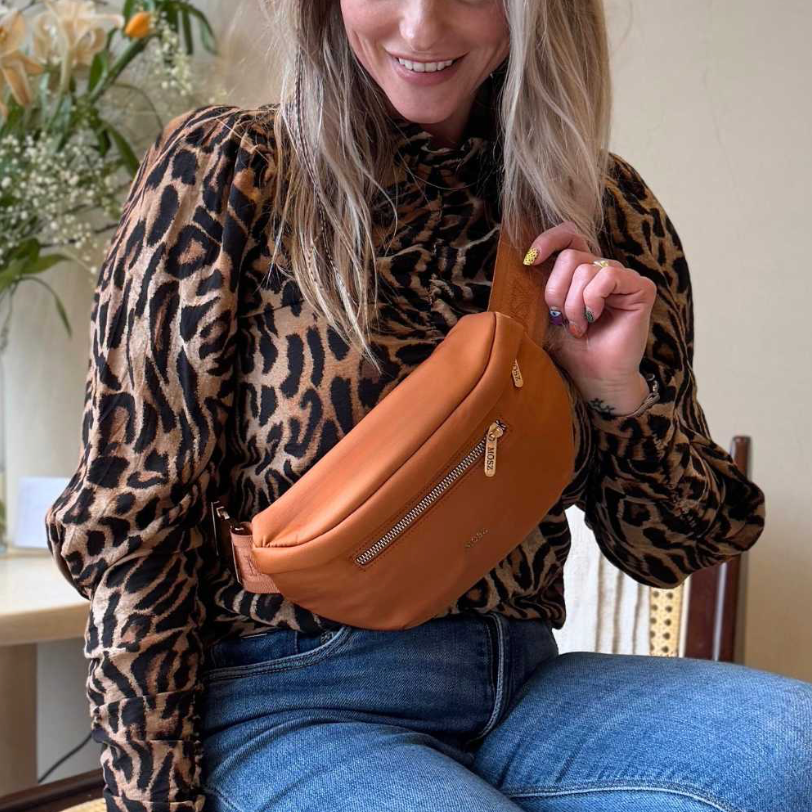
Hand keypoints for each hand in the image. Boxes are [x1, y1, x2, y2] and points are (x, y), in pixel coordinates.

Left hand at [523, 222, 657, 413]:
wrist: (594, 377)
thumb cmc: (572, 350)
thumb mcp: (545, 316)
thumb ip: (537, 289)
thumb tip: (524, 262)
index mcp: (581, 272)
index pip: (568, 235)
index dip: (549, 240)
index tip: (531, 260)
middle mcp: (602, 270)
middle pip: (570, 257)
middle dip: (556, 291)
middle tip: (560, 319)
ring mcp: (623, 277)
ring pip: (586, 269)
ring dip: (574, 304)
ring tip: (578, 327)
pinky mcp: (641, 288)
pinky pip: (608, 276)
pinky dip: (593, 299)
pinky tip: (593, 318)